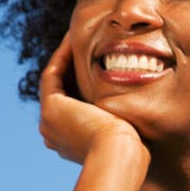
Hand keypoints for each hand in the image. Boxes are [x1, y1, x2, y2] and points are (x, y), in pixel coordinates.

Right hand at [39, 33, 144, 164]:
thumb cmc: (132, 151)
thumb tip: (140, 116)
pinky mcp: (50, 108)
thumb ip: (127, 124)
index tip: (99, 64)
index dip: (84, 84)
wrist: (120, 154)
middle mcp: (55, 134)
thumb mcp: (129, 136)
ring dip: (65, 58)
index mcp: (71, 143)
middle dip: (72, 70)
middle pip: (63, 94)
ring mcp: (49, 122)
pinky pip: (52, 74)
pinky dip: (62, 55)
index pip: (76, 107)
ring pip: (55, 82)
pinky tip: (74, 38)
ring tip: (78, 37)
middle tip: (86, 46)